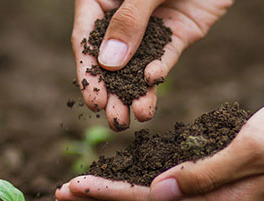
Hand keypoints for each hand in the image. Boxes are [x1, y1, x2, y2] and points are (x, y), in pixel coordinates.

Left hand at [56, 82, 263, 200]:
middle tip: (62, 194)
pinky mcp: (226, 184)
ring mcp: (223, 199)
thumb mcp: (254, 146)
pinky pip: (174, 192)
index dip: (108, 196)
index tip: (73, 187)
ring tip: (84, 190)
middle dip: (102, 200)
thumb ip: (205, 173)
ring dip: (118, 195)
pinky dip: (144, 188)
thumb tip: (157, 193)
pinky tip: (130, 184)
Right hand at [72, 0, 232, 129]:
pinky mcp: (177, 33)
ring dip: (134, 93)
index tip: (93, 101)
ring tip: (131, 119)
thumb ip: (130, 20)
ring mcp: (149, 26)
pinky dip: (158, 71)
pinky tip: (153, 84)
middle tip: (114, 121)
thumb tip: (107, 65)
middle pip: (110, 61)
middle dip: (111, 93)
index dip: (89, 72)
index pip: (86, 39)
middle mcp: (122, 16)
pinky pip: (164, 56)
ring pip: (136, 65)